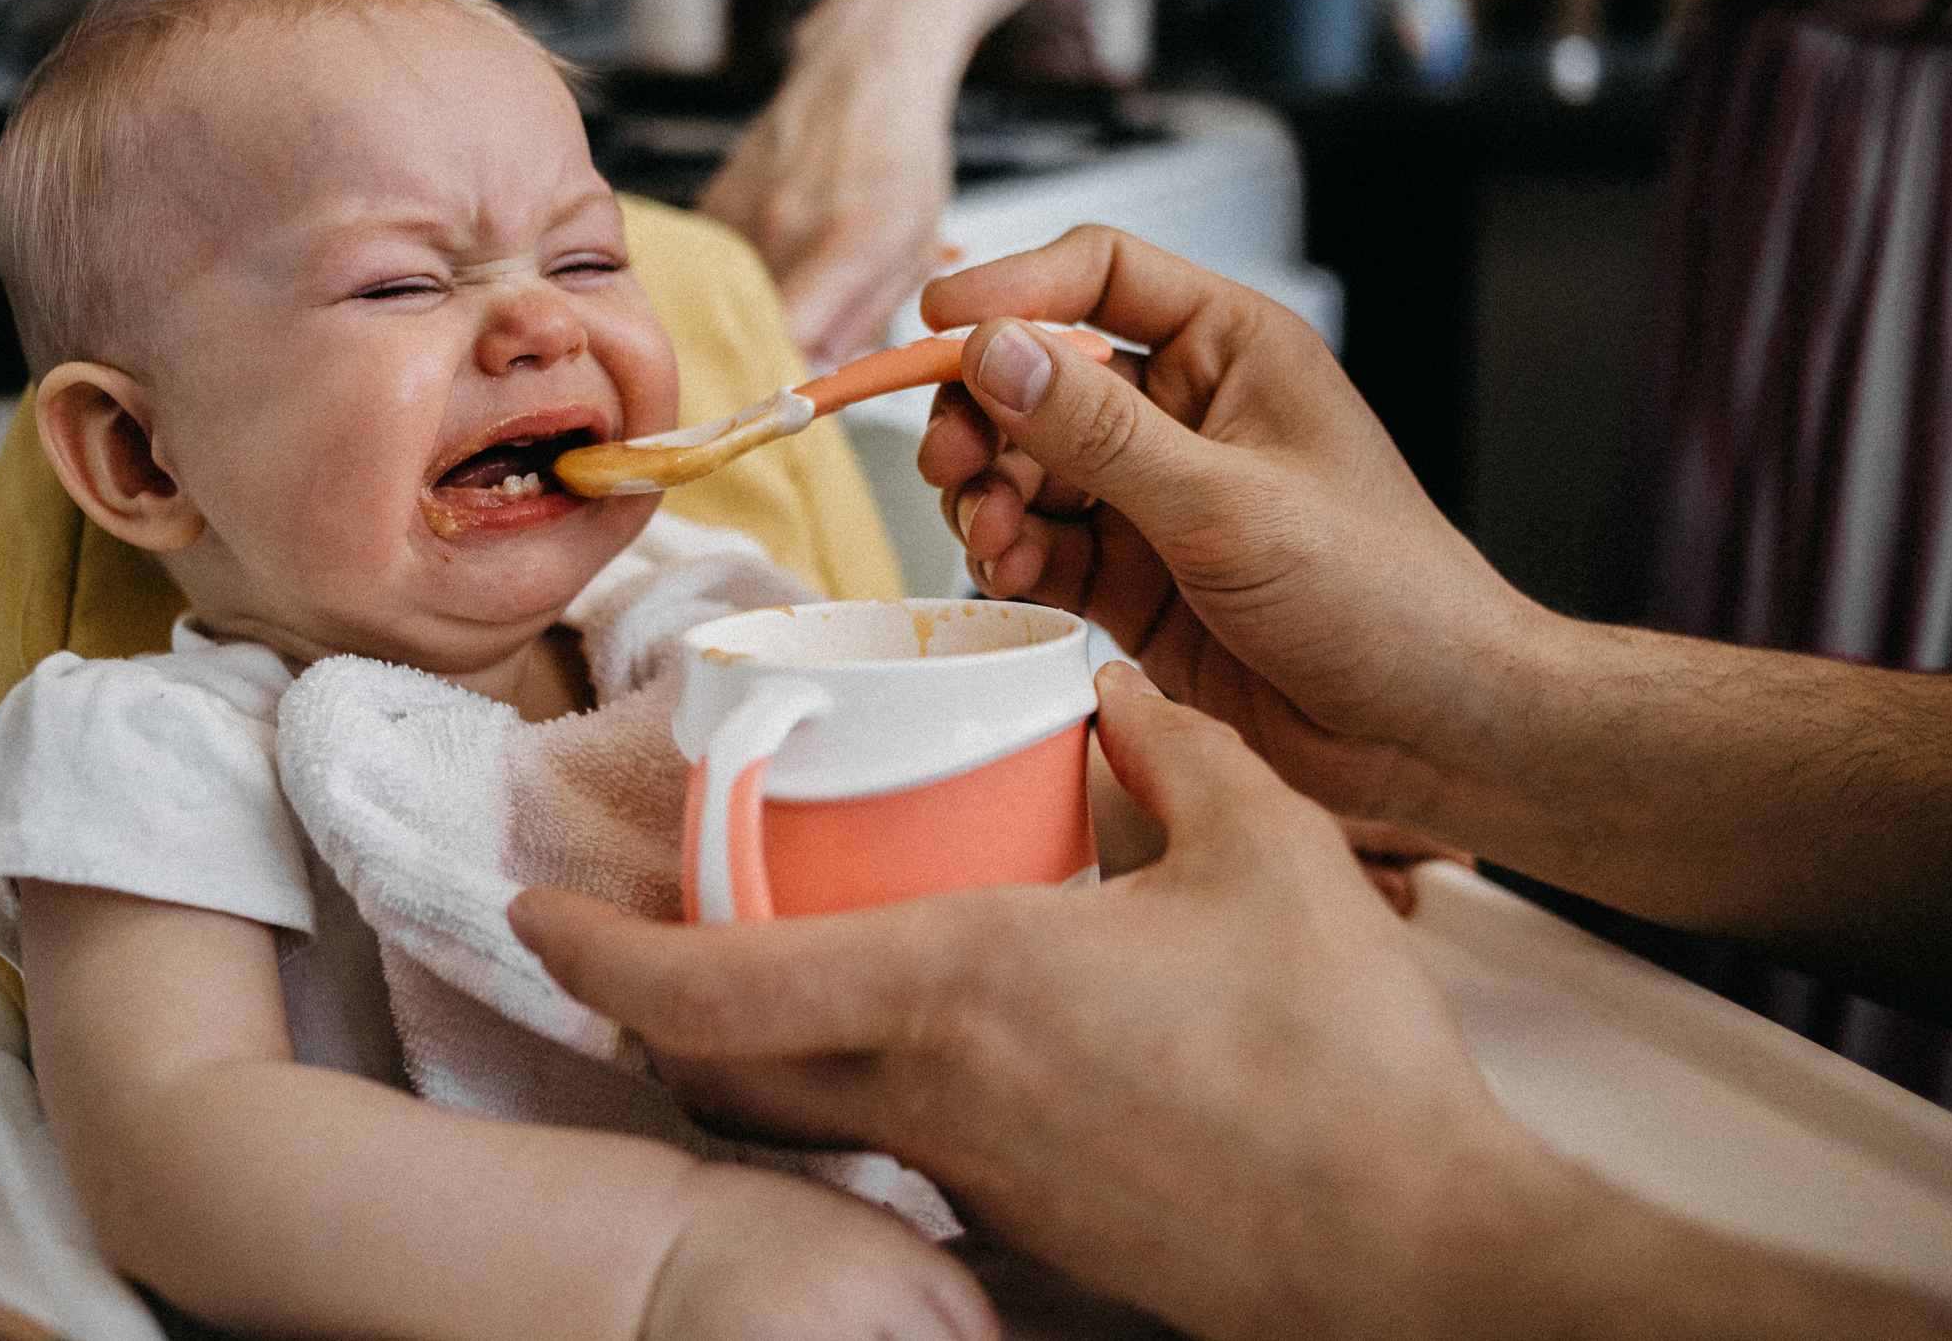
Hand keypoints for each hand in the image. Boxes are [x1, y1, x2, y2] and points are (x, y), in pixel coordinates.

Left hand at [520, 666, 1568, 1340]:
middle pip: (717, 1072)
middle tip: (650, 933)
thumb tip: (1119, 699)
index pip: (705, 987)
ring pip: (800, 1117)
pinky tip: (948, 1035)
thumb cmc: (1340, 1057)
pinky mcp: (1026, 1223)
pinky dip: (865, 1086)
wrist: (1413, 1250)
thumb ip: (1177, 750)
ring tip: (788, 965)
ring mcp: (972, 1174)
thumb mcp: (1268, 846)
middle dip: (654, 1010)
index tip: (538, 910)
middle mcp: (930, 1091)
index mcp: (955, 982)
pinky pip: (897, 1145)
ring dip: (758, 1051)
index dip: (595, 951)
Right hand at [698, 43, 955, 367]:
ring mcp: (739, 210)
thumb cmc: (900, 155)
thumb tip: (817, 376)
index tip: (777, 418)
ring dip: (735, 331)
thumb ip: (866, 316)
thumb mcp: (913, 243)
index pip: (790, 341)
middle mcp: (783, 225)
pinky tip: (748, 290)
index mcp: (847, 239)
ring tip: (760, 338)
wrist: (863, 69)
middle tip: (762, 393)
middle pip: (745, 331)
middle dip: (752, 370)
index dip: (780, 388)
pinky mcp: (710, 203)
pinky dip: (720, 292)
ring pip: (719, 303)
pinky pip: (704, 271)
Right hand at [916, 226, 1544, 824]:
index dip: (1012, 286)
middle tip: (952, 458)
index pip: (1102, 276)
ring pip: (1029, 466)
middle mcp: (1188, 413)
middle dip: (982, 412)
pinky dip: (1012, 555)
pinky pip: (1044, 545)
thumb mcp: (1228, 503)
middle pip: (1041, 375)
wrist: (1430, 730)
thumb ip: (1100, 432)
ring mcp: (1157, 498)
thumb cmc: (1386, 596)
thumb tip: (995, 351)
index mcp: (1234, 350)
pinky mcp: (1135, 580)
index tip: (936, 319)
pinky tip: (1011, 574)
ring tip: (991, 533)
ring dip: (990, 493)